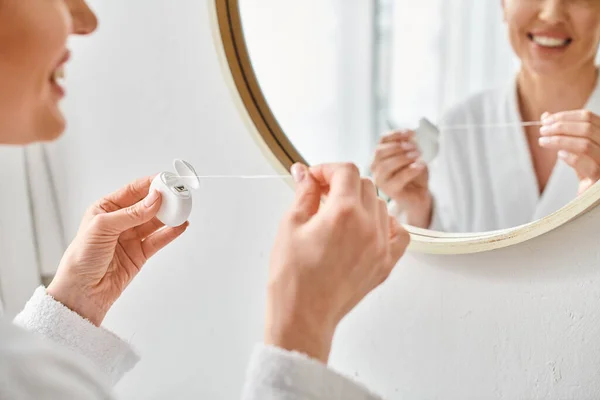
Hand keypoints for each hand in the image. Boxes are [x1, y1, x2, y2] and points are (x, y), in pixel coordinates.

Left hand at [47, 176, 188, 325]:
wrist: (82, 292)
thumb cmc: (82, 258)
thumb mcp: (102, 228)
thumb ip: (131, 213)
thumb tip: (154, 199)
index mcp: (106, 209)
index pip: (133, 191)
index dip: (150, 184)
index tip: (167, 179)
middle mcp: (120, 221)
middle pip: (147, 205)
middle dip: (164, 199)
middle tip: (179, 194)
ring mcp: (131, 237)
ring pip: (155, 222)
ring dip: (170, 215)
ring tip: (183, 209)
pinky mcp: (140, 253)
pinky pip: (159, 239)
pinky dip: (171, 232)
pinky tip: (181, 225)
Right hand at [265, 163, 409, 362]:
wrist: (303, 316)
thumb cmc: (293, 277)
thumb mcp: (290, 225)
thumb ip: (304, 193)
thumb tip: (304, 173)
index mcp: (344, 212)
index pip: (346, 171)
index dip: (327, 169)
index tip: (314, 178)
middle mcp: (369, 226)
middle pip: (364, 184)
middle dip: (342, 183)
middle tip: (321, 194)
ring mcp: (381, 246)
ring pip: (380, 205)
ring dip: (360, 201)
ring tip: (338, 214)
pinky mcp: (385, 264)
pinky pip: (400, 234)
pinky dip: (386, 225)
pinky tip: (366, 228)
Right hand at [371, 130, 431, 226]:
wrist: (419, 194)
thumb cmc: (415, 174)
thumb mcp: (414, 156)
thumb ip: (412, 147)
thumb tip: (412, 138)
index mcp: (381, 155)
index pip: (383, 140)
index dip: (396, 134)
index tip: (411, 133)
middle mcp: (376, 167)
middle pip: (380, 152)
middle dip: (398, 147)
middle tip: (415, 147)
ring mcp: (381, 180)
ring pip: (385, 166)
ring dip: (403, 158)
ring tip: (417, 156)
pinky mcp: (389, 191)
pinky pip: (397, 179)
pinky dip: (410, 170)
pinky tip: (420, 166)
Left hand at [539, 110, 599, 193]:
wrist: (594, 196)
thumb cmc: (587, 170)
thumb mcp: (575, 149)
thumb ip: (563, 133)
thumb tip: (545, 117)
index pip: (588, 117)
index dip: (566, 116)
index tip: (547, 120)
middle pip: (586, 128)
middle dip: (560, 127)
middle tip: (542, 131)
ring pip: (584, 144)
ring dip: (560, 141)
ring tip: (543, 141)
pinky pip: (588, 165)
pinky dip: (571, 158)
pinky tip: (560, 155)